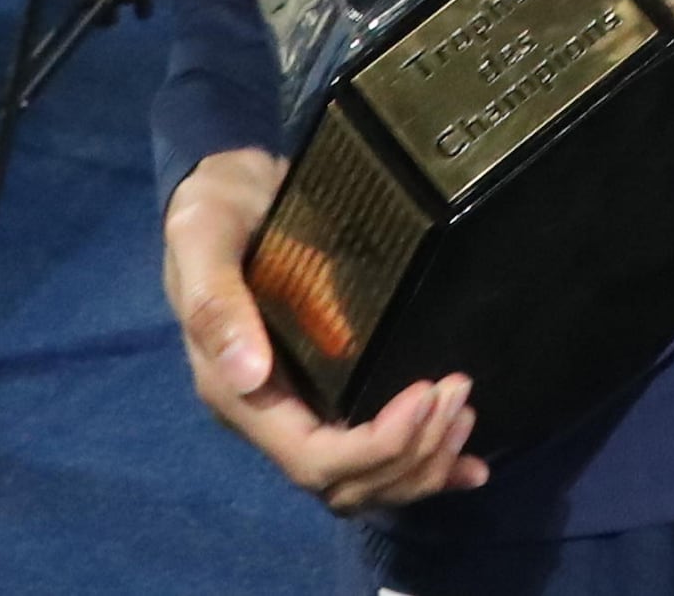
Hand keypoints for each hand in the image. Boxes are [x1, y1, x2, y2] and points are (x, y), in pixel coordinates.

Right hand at [164, 150, 488, 512]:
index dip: (373, 448)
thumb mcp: (203, 237)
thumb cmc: (214, 210)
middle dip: (410, 452)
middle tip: (457, 392)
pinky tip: (470, 465)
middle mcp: (272, 414)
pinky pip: (378, 454)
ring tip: (465, 412)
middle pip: (347, 482)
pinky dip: (427, 463)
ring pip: (367, 479)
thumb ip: (215, 302)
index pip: (311, 461)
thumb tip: (249, 375)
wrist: (230, 191)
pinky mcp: (333, 389)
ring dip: (423, 459)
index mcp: (239, 394)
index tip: (425, 395)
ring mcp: (302, 407)